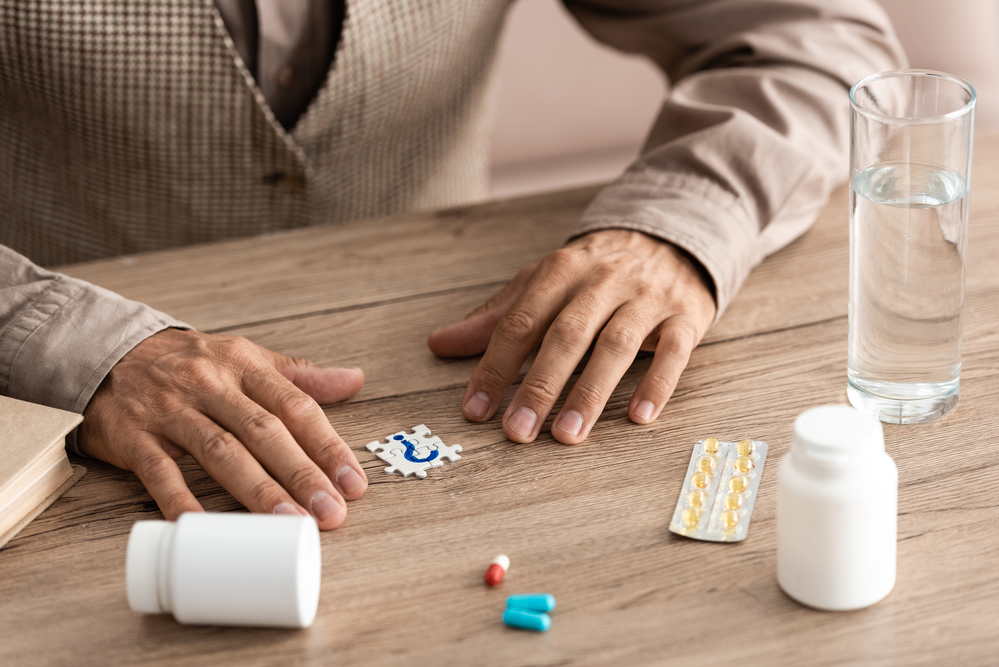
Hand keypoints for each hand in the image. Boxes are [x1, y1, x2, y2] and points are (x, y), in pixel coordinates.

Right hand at [78, 329, 367, 528]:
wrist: (110, 349)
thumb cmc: (191, 361)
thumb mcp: (247, 356)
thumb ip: (300, 375)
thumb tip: (354, 379)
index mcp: (245, 366)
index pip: (295, 407)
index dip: (327, 445)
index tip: (353, 482)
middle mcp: (211, 385)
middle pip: (263, 431)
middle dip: (301, 474)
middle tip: (330, 511)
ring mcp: (171, 410)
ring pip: (220, 451)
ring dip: (257, 489)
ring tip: (287, 522)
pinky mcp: (134, 435)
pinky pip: (159, 470)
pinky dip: (180, 498)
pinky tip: (203, 525)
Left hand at [428, 229, 715, 443]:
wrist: (672, 234)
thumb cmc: (595, 271)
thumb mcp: (543, 282)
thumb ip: (496, 316)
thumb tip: (438, 344)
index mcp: (560, 271)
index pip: (521, 322)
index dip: (495, 366)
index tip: (475, 409)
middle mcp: (602, 282)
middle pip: (566, 335)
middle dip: (540, 385)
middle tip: (517, 430)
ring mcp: (646, 298)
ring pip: (615, 345)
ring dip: (590, 392)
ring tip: (567, 434)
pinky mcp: (685, 316)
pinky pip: (673, 351)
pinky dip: (658, 384)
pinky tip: (639, 417)